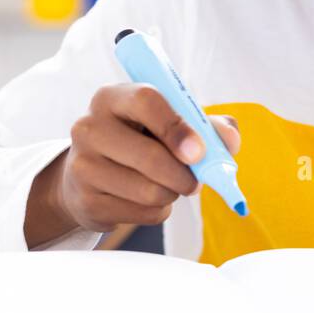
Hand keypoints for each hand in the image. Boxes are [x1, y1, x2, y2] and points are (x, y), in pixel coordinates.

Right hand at [50, 84, 241, 233]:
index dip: (177, 128)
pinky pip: (142, 214)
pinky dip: (158, 211)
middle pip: (150, 156)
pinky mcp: (86, 201)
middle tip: (195, 182)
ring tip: (168, 186)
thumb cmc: (141, 141)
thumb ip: (207, 126)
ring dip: (173, 194)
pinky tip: (147, 200)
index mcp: (113, 98)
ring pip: (150, 190)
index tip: (199, 152)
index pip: (146, 102)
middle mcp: (89, 127)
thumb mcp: (169, 124)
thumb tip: (231, 141)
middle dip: (184, 175)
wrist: (90, 176)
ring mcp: (82, 165)